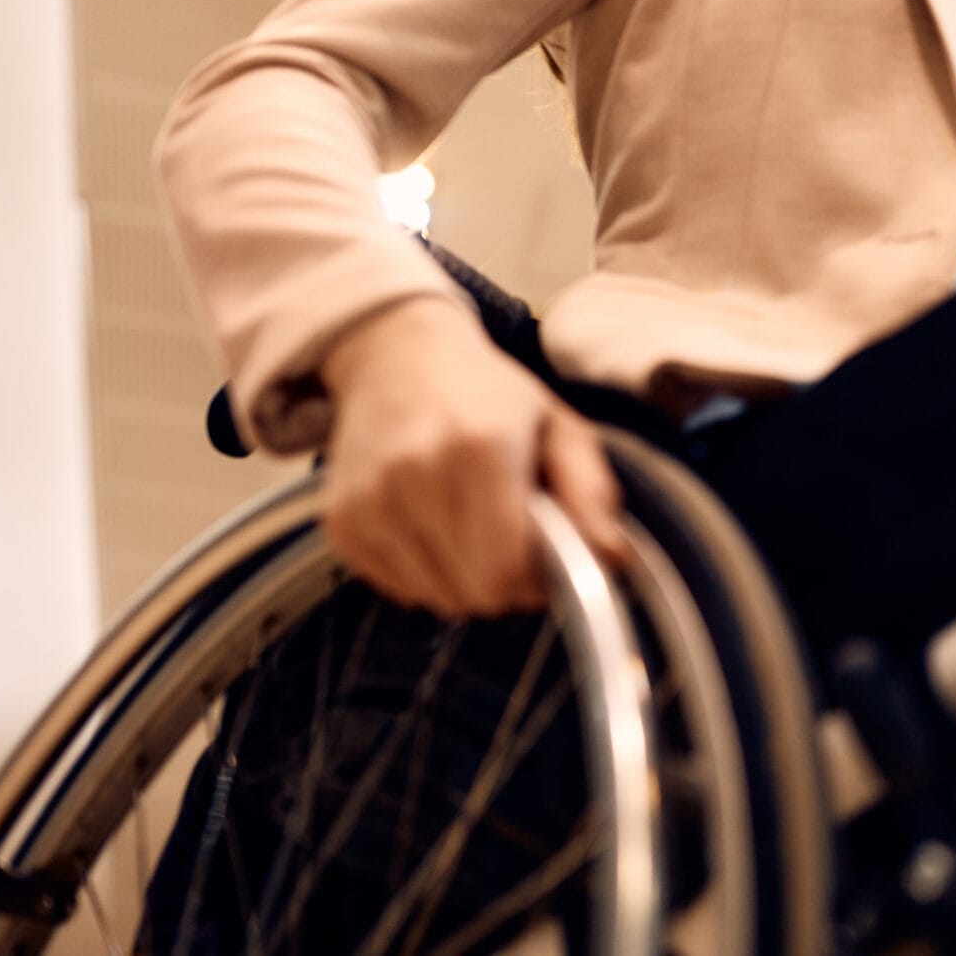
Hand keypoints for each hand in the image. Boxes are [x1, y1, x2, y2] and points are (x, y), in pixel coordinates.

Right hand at [317, 298, 629, 617]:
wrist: (396, 356)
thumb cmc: (488, 394)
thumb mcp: (558, 426)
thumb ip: (592, 494)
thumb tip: (615, 561)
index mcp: (480, 448)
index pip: (506, 570)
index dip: (537, 580)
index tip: (550, 555)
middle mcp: (415, 476)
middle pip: (475, 593)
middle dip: (508, 582)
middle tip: (515, 538)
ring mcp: (369, 502)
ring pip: (437, 599)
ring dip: (466, 577)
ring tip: (471, 521)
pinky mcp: (340, 524)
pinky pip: (399, 591)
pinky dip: (426, 572)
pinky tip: (433, 523)